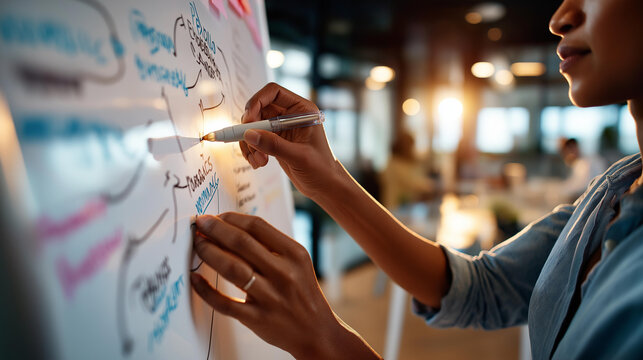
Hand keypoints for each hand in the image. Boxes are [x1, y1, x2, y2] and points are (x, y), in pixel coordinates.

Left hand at [191, 213, 343, 358]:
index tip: (215, 216)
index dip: (231, 218)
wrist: (316, 330)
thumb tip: (234, 226)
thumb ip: (272, 245)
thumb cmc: (303, 292)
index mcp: (294, 254)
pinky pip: (225, 303)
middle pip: (241, 243)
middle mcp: (283, 273)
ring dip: (209, 252)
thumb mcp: (298, 262)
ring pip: (232, 268)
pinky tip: (196, 279)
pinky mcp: (257, 318)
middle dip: (215, 229)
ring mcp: (270, 297)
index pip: (257, 226)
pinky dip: (206, 290)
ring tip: (198, 244)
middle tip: (200, 224)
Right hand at [239, 83, 339, 199]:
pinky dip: (251, 150)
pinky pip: (254, 139)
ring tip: (258, 161)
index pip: (273, 92)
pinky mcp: (274, 141)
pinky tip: (258, 163)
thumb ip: (274, 145)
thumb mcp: (299, 156)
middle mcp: (289, 115)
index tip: (249, 121)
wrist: (325, 186)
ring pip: (253, 126)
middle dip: (250, 128)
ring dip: (249, 143)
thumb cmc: (321, 169)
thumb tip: (249, 134)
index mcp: (302, 110)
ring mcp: (280, 128)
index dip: (257, 102)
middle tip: (251, 146)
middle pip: (258, 109)